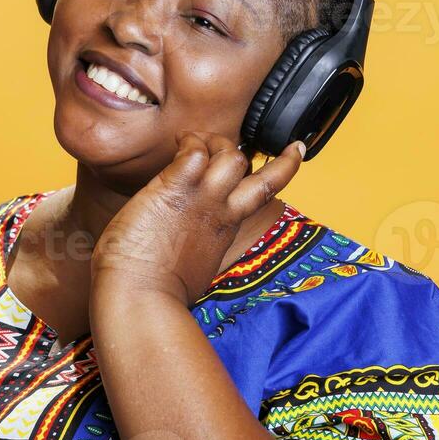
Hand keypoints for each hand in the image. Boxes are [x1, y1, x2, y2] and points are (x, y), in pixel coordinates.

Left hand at [91, 132, 304, 303]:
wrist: (142, 299)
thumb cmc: (156, 292)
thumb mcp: (193, 267)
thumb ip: (198, 246)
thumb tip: (184, 248)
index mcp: (226, 229)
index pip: (262, 193)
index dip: (284, 169)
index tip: (296, 151)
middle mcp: (221, 212)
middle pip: (259, 175)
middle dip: (247, 151)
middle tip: (226, 145)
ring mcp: (202, 198)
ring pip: (230, 156)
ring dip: (215, 142)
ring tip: (194, 141)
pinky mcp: (176, 187)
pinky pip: (194, 151)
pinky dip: (189, 141)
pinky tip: (177, 142)